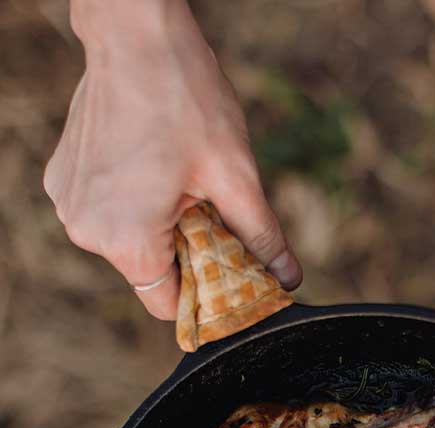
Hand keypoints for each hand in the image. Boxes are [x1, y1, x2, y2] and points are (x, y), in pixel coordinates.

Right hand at [44, 0, 300, 319]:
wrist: (135, 33)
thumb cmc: (185, 98)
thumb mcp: (236, 176)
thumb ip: (260, 236)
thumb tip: (289, 279)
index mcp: (126, 240)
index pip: (168, 304)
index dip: (203, 292)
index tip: (225, 267)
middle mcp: (87, 232)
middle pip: (148, 272)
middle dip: (182, 251)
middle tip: (206, 209)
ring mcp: (69, 205)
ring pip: (127, 241)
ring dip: (157, 223)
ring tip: (175, 177)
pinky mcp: (62, 181)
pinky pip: (106, 212)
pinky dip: (131, 200)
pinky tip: (148, 162)